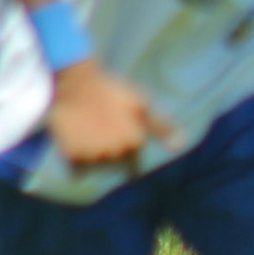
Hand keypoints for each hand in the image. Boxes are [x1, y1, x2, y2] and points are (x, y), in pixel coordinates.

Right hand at [47, 60, 175, 168]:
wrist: (75, 84)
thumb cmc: (111, 91)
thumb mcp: (141, 105)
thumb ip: (161, 127)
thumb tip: (181, 145)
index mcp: (134, 142)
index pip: (133, 169)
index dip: (126, 159)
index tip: (119, 147)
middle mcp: (116, 153)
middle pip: (113, 167)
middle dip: (109, 155)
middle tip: (100, 131)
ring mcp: (93, 156)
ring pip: (95, 168)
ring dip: (92, 158)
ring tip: (88, 133)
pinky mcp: (72, 157)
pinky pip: (77, 170)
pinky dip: (76, 160)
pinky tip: (76, 140)